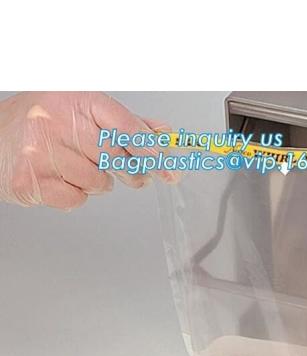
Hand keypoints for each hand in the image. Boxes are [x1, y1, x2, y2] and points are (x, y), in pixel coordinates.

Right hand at [0, 91, 171, 209]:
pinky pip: (77, 199)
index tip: (170, 166)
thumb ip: (128, 124)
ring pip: (99, 182)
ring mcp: (41, 152)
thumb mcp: (84, 113)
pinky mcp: (32, 181)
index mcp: (75, 100)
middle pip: (116, 157)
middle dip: (129, 170)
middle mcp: (56, 122)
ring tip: (75, 166)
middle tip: (127, 170)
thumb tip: (165, 134)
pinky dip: (75, 194)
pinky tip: (60, 178)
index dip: (150, 148)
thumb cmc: (43, 125)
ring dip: (96, 182)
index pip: (124, 125)